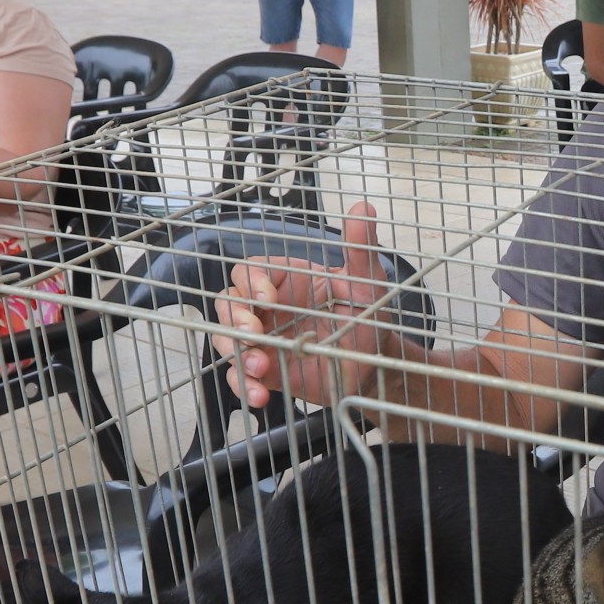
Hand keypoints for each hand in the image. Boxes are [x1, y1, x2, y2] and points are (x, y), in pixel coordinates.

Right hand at [214, 200, 397, 411]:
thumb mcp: (366, 283)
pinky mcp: (265, 371)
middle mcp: (268, 308)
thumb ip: (359, 249)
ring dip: (234, 353)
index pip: (250, 271)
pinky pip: (240, 376)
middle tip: (252, 334)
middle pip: (228, 303)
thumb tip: (364, 208)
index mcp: (286, 280)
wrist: (377, 364)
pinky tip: (259, 394)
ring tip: (259, 366)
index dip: (252, 283)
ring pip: (226, 339)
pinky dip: (244, 385)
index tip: (268, 300)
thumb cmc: (367, 317)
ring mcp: (263, 340)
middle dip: (233, 318)